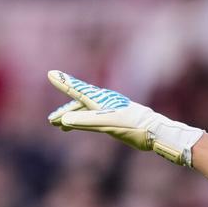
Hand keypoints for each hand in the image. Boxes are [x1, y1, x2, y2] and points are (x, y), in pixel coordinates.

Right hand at [46, 70, 203, 166]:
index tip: (51, 74)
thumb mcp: (107, 124)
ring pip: (86, 112)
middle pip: (79, 103)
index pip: (77, 90)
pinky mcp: (116, 119)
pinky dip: (84, 121)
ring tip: (60, 126)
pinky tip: (81, 126)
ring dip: (72, 118)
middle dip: (65, 111)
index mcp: (100, 101)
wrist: (156, 132)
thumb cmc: (134, 127)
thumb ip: (86, 121)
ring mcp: (110, 110)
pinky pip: (95, 118)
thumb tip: (65, 120)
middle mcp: (104, 102)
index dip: (64, 83)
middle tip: (51, 120)